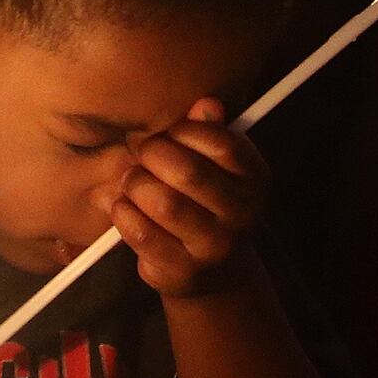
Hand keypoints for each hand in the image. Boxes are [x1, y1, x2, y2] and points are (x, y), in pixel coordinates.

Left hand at [112, 99, 269, 298]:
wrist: (214, 272)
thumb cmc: (206, 203)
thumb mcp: (216, 166)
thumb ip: (208, 133)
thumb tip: (206, 104)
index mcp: (254, 178)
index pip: (220, 142)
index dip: (183, 131)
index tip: (166, 134)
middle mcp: (242, 213)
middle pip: (188, 171)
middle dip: (152, 155)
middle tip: (141, 154)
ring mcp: (214, 246)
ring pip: (163, 203)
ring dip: (135, 184)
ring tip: (132, 181)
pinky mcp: (183, 270)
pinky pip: (141, 232)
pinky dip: (123, 212)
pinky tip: (124, 206)